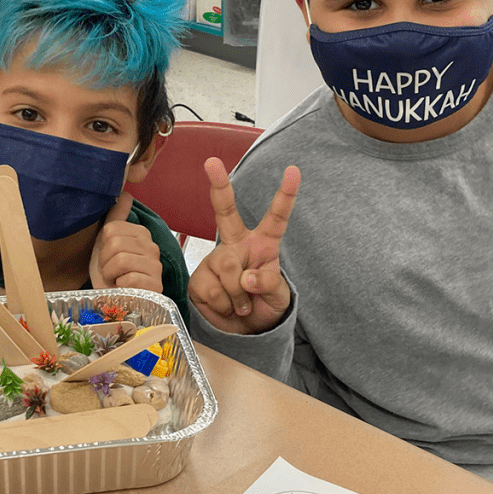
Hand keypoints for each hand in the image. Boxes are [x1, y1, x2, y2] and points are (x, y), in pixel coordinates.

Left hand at [89, 192, 163, 291]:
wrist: (115, 301)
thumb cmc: (110, 272)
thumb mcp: (107, 242)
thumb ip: (115, 217)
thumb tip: (125, 193)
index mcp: (141, 233)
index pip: (111, 230)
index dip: (101, 247)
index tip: (107, 258)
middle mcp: (152, 246)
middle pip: (115, 244)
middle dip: (105, 262)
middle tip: (110, 271)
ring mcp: (156, 266)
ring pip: (121, 260)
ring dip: (110, 274)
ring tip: (115, 279)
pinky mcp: (156, 285)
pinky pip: (129, 278)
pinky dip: (119, 286)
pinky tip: (124, 289)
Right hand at [188, 158, 299, 334]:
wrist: (242, 332)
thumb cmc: (264, 306)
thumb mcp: (279, 297)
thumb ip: (269, 284)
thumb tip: (247, 278)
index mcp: (263, 243)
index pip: (276, 217)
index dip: (285, 194)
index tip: (293, 171)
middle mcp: (236, 245)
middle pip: (226, 212)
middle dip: (219, 186)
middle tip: (211, 162)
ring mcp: (215, 260)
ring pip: (227, 267)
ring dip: (239, 295)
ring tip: (242, 305)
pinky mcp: (198, 278)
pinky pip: (212, 289)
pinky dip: (224, 305)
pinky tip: (226, 307)